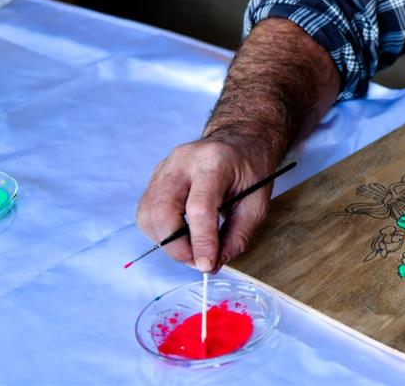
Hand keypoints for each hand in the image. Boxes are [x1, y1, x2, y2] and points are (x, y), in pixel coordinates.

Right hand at [136, 133, 276, 272]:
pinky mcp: (156, 176)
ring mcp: (165, 166)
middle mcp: (184, 160)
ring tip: (191, 248)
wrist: (239, 140)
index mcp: (215, 161)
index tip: (206, 265)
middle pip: (162, 209)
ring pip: (148, 213)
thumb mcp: (257, 203)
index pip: (199, 206)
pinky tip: (181, 233)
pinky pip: (147, 211)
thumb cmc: (251, 169)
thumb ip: (237, 235)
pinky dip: (160, 232)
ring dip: (166, 241)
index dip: (201, 240)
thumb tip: (211, 265)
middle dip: (176, 246)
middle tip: (196, 261)